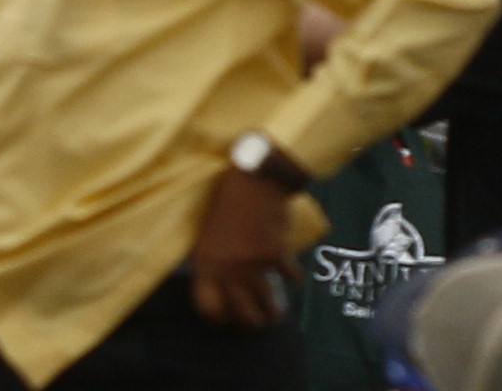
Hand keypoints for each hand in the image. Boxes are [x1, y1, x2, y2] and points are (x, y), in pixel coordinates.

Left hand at [189, 166, 298, 327]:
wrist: (256, 178)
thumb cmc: (227, 199)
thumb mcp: (207, 231)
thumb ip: (211, 259)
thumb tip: (219, 280)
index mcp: (206, 263)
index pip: (208, 306)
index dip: (217, 318)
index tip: (224, 321)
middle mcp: (228, 269)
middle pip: (240, 313)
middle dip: (250, 324)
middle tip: (255, 325)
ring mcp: (254, 264)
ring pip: (266, 303)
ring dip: (273, 314)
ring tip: (276, 316)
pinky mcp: (276, 254)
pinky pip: (288, 277)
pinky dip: (294, 279)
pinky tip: (295, 280)